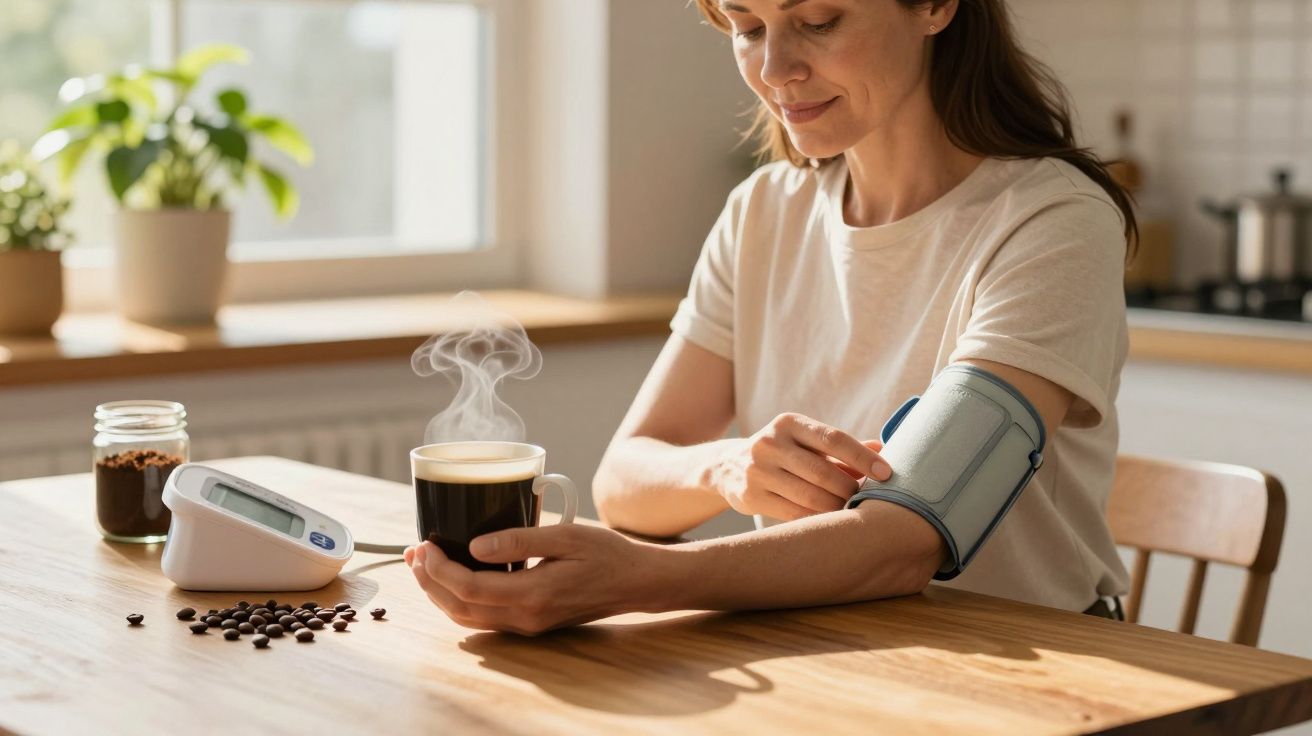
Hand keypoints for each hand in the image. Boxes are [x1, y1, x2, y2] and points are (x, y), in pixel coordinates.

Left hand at [405, 524, 662, 635]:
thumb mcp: (566, 536)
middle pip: (460, 608)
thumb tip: (475, 546)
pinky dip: (461, 600)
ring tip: (424, 564)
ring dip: (441, 593)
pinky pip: (485, 617)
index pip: (469, 588)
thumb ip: (519, 541)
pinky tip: (455, 578)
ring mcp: (529, 624)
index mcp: (533, 594)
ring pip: (469, 618)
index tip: (424, 545)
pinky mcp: (532, 622)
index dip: (439, 569)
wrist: (636, 583)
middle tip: (413, 552)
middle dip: (430, 582)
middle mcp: (526, 617)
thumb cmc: (607, 554)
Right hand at [711, 413, 890, 520]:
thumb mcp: (805, 442)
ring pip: (809, 495)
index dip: (862, 457)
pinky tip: (829, 521)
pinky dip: (816, 519)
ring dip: (836, 507)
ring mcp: (757, 470)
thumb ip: (841, 448)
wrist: (727, 467)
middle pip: (823, 471)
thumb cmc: (782, 454)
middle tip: (867, 499)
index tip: (886, 473)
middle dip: (850, 488)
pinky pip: (793, 512)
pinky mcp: (750, 495)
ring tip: (850, 511)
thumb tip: (882, 448)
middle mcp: (771, 443)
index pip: (833, 438)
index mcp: (789, 423)